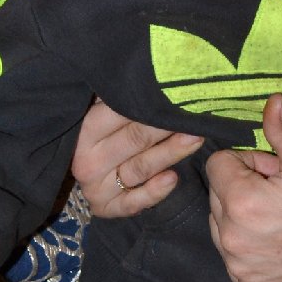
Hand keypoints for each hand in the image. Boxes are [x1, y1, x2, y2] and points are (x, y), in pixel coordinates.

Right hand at [72, 100, 202, 218]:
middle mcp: (87, 161)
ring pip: (140, 168)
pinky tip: (172, 178)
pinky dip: (154, 191)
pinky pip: (134, 202)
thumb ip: (123, 97)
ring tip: (196, 139)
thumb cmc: (105, 132)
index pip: (120, 114)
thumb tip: (149, 73)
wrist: (86, 168)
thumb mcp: (105, 110)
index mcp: (85, 131)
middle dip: (167, 128)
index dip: (150, 105)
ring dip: (170, 154)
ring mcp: (95, 187)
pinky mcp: (105, 208)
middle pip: (135, 140)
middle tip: (194, 116)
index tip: (177, 96)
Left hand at [207, 94, 281, 281]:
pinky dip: (252, 250)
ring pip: (222, 226)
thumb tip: (271, 99)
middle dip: (244, 189)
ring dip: (244, 219)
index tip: (277, 174)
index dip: (249, 162)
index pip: (218, 164)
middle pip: (218, 195)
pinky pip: (235, 258)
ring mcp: (239, 269)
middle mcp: (231, 240)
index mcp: (242, 202)